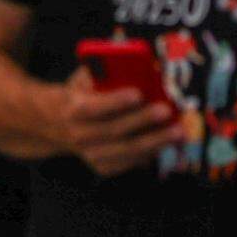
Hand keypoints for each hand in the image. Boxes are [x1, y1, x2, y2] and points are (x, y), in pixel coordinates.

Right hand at [59, 72, 179, 177]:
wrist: (58, 124)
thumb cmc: (81, 93)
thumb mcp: (85, 77)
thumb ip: (106, 73)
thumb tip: (138, 69)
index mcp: (73, 108)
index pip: (93, 107)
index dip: (115, 101)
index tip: (138, 93)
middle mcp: (79, 136)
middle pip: (114, 131)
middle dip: (143, 121)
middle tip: (167, 111)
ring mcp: (91, 154)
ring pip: (126, 151)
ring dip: (154, 141)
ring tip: (178, 131)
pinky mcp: (102, 167)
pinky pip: (131, 162)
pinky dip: (151, 153)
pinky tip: (168, 142)